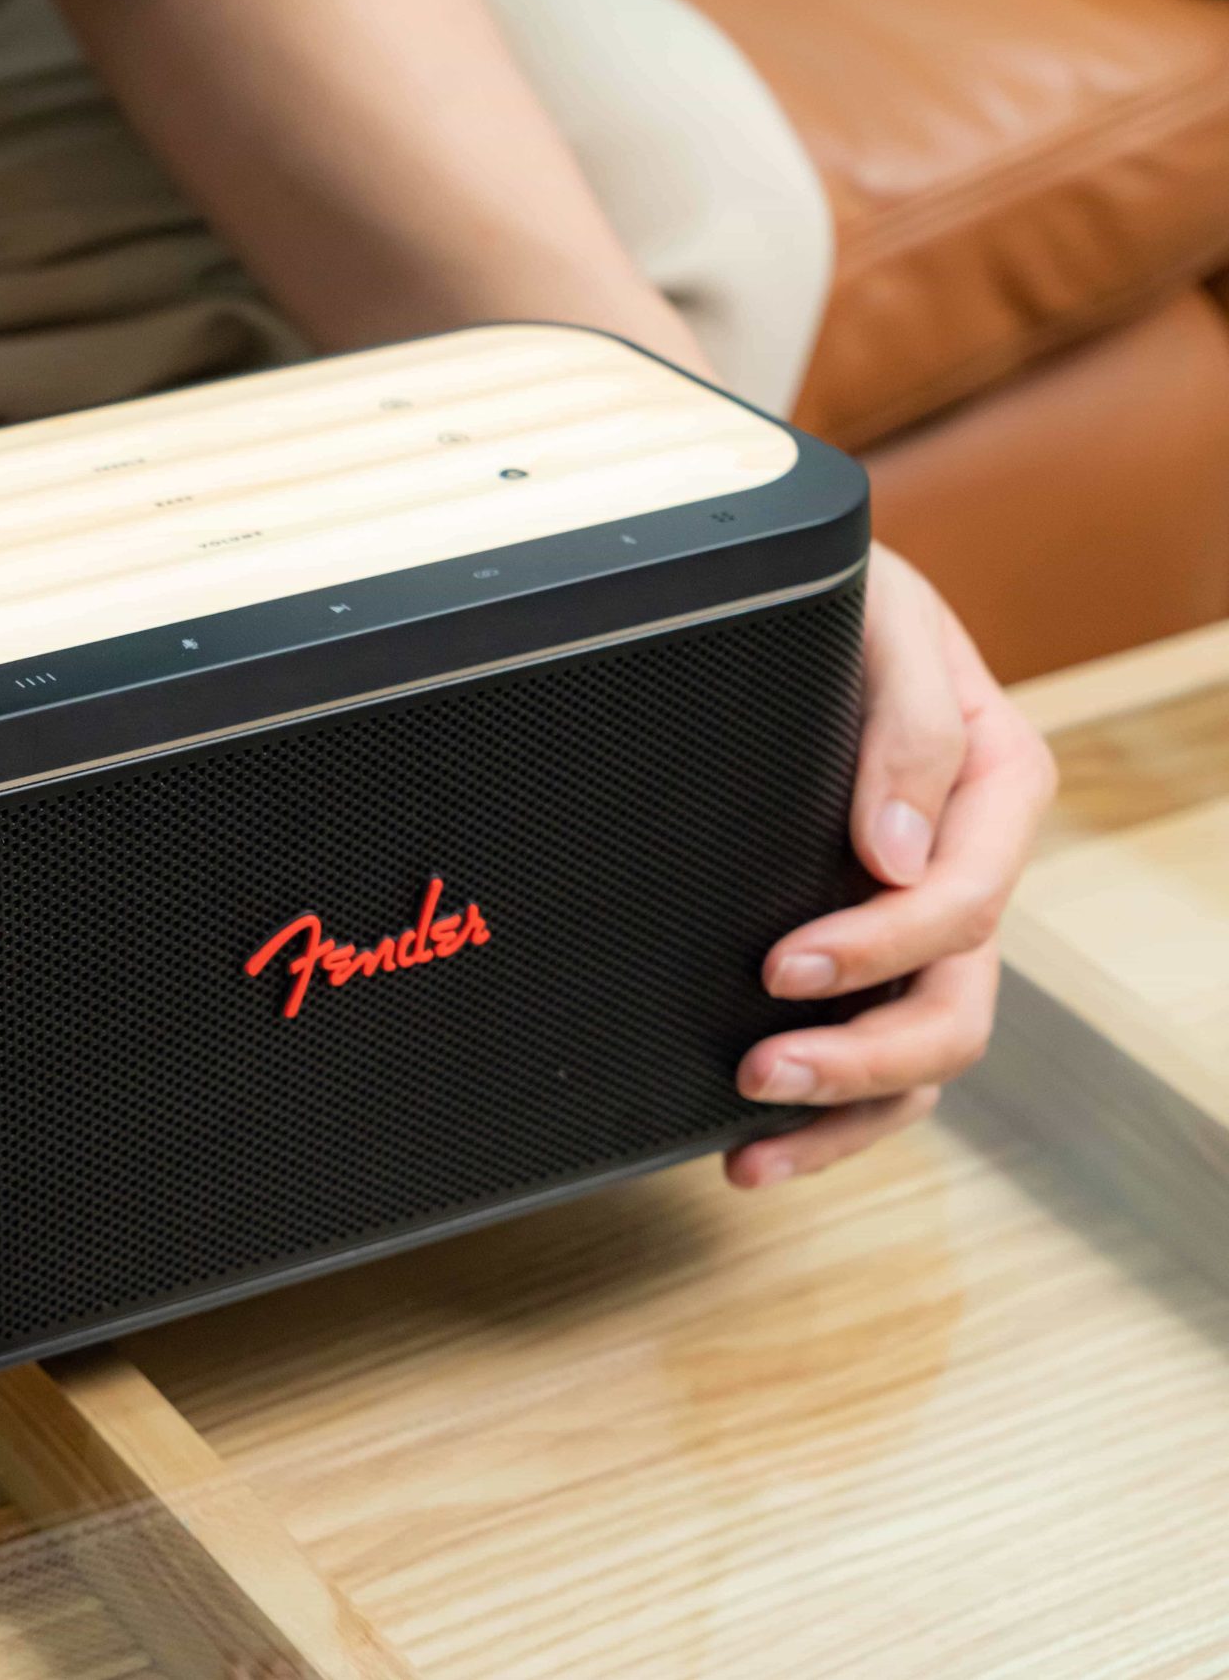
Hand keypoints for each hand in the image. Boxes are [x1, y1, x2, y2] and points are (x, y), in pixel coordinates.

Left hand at [725, 546, 1054, 1186]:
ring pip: (921, 1057)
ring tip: (752, 1143)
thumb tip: (894, 851)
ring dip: (843, 1112)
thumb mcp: (879, 619)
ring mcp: (922, 925)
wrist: (802, 606)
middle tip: (761, 1069)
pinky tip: (751, 1148)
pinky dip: (826, 1116)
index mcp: (996, 788)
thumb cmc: (846, 599)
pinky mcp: (867, 954)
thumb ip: (908, 722)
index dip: (878, 947)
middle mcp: (967, 869)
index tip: (782, 966)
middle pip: (954, 1006)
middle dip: (862, 1056)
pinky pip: (873, 1057)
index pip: (961, 901)